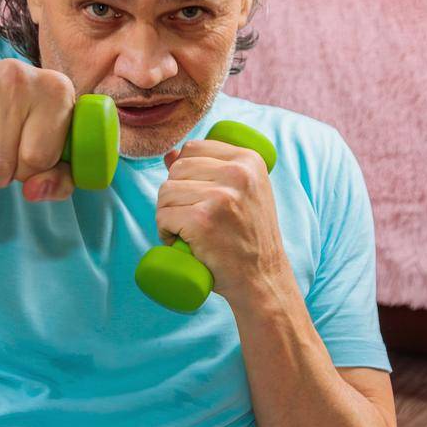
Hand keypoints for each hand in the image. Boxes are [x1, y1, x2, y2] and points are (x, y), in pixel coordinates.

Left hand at [158, 139, 289, 300]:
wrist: (263, 278)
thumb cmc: (248, 238)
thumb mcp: (242, 193)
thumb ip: (212, 169)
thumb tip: (170, 154)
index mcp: (248, 159)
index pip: (193, 148)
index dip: (185, 174)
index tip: (198, 198)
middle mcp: (237, 173)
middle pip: (176, 169)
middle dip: (174, 195)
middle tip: (189, 219)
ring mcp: (220, 196)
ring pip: (166, 192)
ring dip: (167, 214)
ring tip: (186, 231)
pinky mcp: (202, 220)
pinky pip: (163, 216)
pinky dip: (165, 233)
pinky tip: (181, 243)